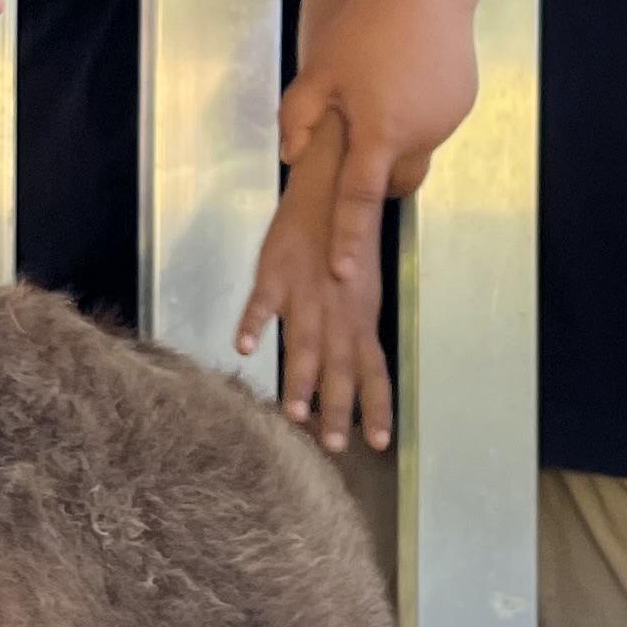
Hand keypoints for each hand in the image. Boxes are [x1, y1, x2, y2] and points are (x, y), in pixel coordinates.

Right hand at [240, 117, 393, 453]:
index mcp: (361, 317)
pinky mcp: (276, 269)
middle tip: (331, 445)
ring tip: (293, 411)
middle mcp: (338, 310)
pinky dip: (256, 323)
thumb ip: (354, 334)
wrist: (339, 181)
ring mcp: (307, 291)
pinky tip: (248, 347)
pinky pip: (264, 301)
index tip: (378, 444)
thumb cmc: (347, 244)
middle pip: (340, 365)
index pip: (373, 371)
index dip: (376, 408)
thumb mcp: (362, 292)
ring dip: (299, 376)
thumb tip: (354, 375)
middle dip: (336, 407)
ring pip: (305, 340)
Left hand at [276, 0, 479, 281]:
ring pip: (415, 151)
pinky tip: (405, 77)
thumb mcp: (318, 71)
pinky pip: (432, 124)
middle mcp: (418, 135)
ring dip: (395, 139)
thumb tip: (292, 155)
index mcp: (379, 133)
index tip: (343, 272)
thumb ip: (299, 119)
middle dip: (374, 178)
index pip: (359, 200)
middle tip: (355, 142)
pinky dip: (416, 115)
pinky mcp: (461, 103)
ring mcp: (445, 120)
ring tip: (379, 94)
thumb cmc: (368, 26)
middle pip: (394, 182)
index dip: (348, 238)